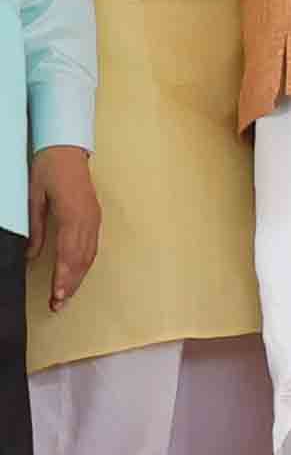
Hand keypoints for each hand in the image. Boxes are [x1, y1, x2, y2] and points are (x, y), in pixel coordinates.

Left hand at [28, 146, 95, 312]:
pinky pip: (93, 246)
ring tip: (67, 297)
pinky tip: (78, 275)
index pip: (68, 253)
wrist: (67, 149)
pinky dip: (85, 264)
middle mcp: (87, 219)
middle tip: (59, 306)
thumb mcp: (33, 198)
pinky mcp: (95, 216)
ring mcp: (94, 218)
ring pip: (90, 255)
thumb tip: (31, 256)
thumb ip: (35, 228)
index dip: (62, 277)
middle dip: (70, 284)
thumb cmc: (48, 170)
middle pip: (81, 259)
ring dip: (79, 278)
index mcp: (72, 214)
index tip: (56, 296)